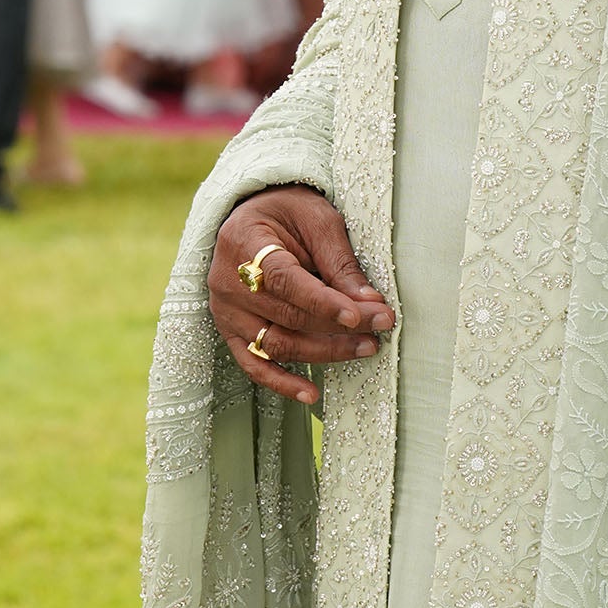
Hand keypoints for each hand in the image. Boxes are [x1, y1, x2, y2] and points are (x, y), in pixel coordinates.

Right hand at [208, 184, 395, 406]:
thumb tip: (369, 303)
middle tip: (381, 324)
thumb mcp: (318, 220)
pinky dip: (282, 383)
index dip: (323, 302)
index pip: (284, 279)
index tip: (360, 313)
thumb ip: (339, 262)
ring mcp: (226, 312)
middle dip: (339, 325)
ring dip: (324, 352)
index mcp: (244, 243)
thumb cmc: (288, 212)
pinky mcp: (232, 333)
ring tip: (366, 347)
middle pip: (286, 315)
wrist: (252, 216)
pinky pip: (255, 365)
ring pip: (276, 344)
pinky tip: (312, 395)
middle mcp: (227, 282)